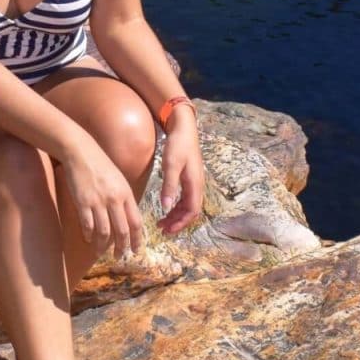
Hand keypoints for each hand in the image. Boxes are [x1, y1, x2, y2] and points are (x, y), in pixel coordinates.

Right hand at [57, 137, 145, 258]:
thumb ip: (123, 198)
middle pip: (122, 230)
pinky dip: (88, 234)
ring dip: (102, 245)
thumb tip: (126, 217)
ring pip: (104, 231)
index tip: (136, 250)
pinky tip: (87, 238)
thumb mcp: (119, 180)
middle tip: (119, 256)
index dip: (137, 239)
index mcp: (126, 194)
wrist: (80, 152)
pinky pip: (88, 224)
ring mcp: (98, 201)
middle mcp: (114, 200)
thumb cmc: (100, 164)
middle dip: (121, 247)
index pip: (136, 222)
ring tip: (100, 252)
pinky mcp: (83, 202)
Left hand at [158, 119, 204, 235]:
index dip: (180, 223)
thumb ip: (169, 187)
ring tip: (161, 221)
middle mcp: (197, 186)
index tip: (167, 230)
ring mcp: (194, 182)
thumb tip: (165, 208)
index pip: (192, 212)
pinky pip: (185, 198)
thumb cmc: (178, 145)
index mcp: (195, 185)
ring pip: (188, 206)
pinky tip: (167, 207)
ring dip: (176, 215)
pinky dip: (176, 206)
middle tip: (161, 229)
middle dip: (177, 222)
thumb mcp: (171, 166)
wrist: (184, 129)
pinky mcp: (190, 179)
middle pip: (190, 211)